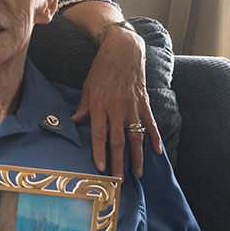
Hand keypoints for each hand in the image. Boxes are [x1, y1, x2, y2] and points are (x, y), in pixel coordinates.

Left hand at [72, 27, 161, 178]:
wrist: (123, 50)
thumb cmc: (102, 69)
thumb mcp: (87, 88)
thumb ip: (83, 109)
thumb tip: (72, 123)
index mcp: (100, 105)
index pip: (99, 134)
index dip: (100, 153)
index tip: (101, 169)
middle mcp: (117, 108)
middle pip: (118, 140)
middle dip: (118, 162)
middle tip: (119, 180)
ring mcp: (132, 106)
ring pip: (136, 136)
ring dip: (137, 156)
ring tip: (137, 173)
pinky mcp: (144, 103)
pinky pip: (150, 124)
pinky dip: (154, 138)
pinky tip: (157, 151)